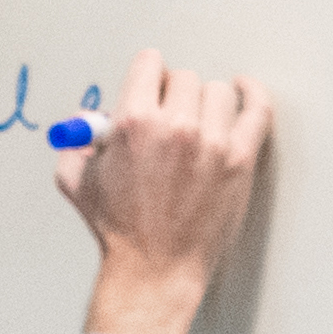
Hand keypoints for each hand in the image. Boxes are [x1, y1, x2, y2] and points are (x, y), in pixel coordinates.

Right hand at [53, 49, 270, 333]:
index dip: (147, 76)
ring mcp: (212, 143)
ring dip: (205, 103)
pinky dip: (252, 94)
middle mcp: (174, 126)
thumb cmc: (118, 230)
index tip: (151, 87)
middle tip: (169, 117)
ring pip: (217, 92)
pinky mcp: (239, 160)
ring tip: (198, 123)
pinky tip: (244, 90)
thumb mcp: (76, 181)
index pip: (150, 64)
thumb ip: (76, 142)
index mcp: (133, 122)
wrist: (155, 269)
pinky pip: (257, 109)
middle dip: (172, 94)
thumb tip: (87, 117)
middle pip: (184, 77)